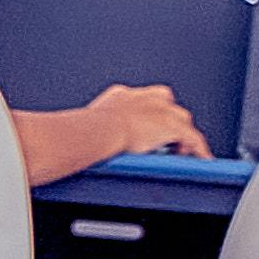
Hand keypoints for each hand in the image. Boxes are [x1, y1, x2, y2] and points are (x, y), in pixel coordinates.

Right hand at [14, 83, 207, 181]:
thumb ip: (75, 135)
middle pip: (167, 107)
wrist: (95, 132)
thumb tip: (55, 146)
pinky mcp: (173, 127)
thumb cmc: (79, 131)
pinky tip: (202, 161)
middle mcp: (142, 99)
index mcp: (120, 97)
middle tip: (169, 143)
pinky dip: (199, 150)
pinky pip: (194, 139)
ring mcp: (160, 112)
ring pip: (183, 121)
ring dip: (185, 137)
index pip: (140, 99)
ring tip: (185, 154)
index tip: (144, 127)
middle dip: (169, 123)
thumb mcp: (77, 128)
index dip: (146, 114)